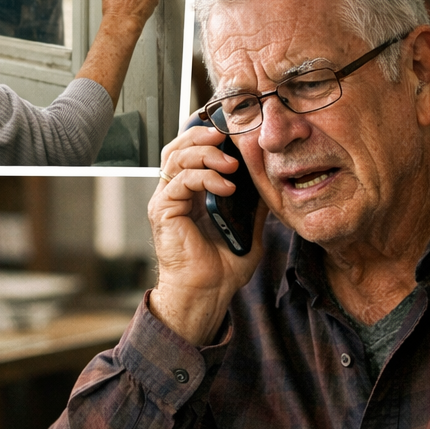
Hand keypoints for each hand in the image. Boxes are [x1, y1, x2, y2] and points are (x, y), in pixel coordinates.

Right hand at [147, 123, 268, 345]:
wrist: (207, 293)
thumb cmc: (222, 268)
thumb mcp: (246, 228)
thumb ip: (252, 204)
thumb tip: (267, 181)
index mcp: (190, 194)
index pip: (190, 152)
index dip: (206, 138)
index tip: (231, 135)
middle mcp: (174, 193)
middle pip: (177, 147)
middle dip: (202, 137)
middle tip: (226, 140)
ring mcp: (166, 200)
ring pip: (176, 158)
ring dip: (205, 154)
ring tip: (231, 164)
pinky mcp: (162, 211)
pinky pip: (180, 181)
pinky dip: (204, 177)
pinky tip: (226, 187)